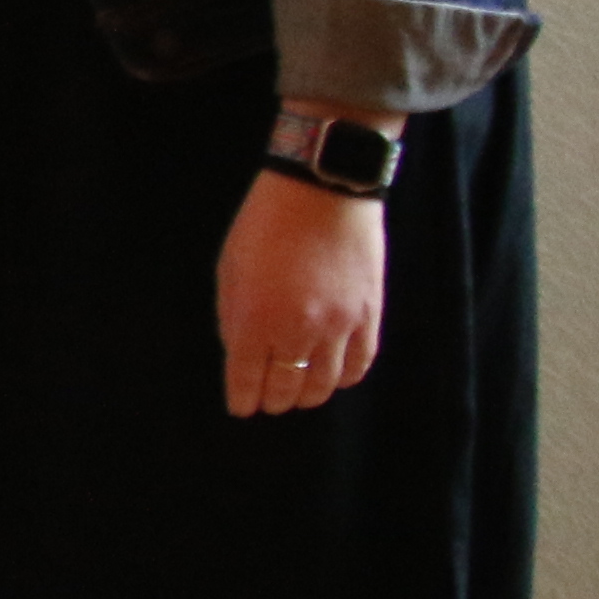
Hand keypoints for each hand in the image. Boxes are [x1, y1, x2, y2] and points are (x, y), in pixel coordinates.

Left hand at [214, 168, 385, 416]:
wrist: (322, 191)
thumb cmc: (265, 224)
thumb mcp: (230, 270)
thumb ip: (233, 317)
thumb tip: (241, 353)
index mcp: (253, 319)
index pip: (245, 381)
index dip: (243, 400)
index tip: (242, 407)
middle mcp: (295, 331)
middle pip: (285, 390)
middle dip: (273, 401)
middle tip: (268, 401)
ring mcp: (337, 328)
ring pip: (324, 386)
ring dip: (308, 395)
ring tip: (299, 392)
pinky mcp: (369, 318)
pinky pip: (360, 366)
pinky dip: (345, 379)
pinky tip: (334, 376)